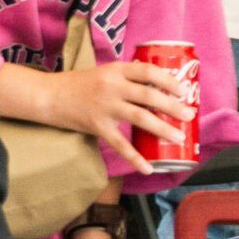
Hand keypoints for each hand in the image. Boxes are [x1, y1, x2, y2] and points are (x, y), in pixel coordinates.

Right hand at [45, 61, 192, 172]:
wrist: (50, 96)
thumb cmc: (78, 84)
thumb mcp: (104, 72)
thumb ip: (126, 78)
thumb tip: (156, 87)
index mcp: (115, 70)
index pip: (147, 71)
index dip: (168, 80)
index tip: (184, 89)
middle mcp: (112, 86)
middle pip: (148, 95)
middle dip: (172, 106)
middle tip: (189, 114)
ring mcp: (105, 107)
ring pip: (140, 118)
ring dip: (162, 128)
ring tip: (179, 137)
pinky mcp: (98, 126)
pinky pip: (121, 144)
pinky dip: (136, 158)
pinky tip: (149, 168)